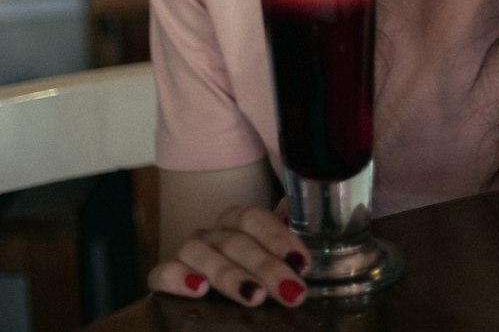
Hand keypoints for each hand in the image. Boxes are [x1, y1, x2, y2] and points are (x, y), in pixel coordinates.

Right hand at [148, 201, 308, 307]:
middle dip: (266, 267)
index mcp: (238, 219)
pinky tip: (199, 290)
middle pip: (237, 241)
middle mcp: (212, 231)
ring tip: (254, 296)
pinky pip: (164, 272)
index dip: (280, 239)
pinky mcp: (164, 275)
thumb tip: (318, 223)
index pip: (257, 218)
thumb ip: (286, 239)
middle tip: (291, 292)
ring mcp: (187, 251)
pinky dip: (180, 279)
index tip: (303, 264)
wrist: (206, 279)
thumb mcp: (268, 252)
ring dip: (230, 274)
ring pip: (203, 254)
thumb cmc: (246, 266)